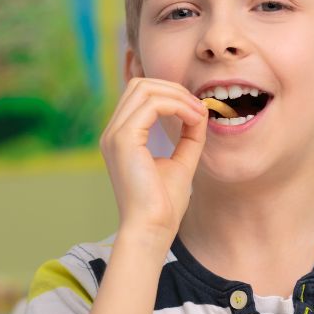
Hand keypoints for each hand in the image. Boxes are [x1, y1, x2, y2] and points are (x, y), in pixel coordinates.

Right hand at [99, 78, 207, 241]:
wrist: (152, 229)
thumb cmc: (163, 205)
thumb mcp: (180, 162)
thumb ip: (188, 137)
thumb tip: (200, 111)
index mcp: (121, 138)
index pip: (141, 96)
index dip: (171, 94)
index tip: (197, 111)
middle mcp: (112, 133)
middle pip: (140, 85)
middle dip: (174, 89)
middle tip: (199, 108)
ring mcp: (115, 135)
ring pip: (145, 88)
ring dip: (177, 96)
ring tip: (198, 113)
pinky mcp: (123, 139)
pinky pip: (152, 104)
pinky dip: (177, 106)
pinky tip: (193, 119)